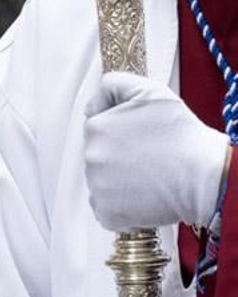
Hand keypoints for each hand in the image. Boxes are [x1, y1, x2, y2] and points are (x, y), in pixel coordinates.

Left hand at [83, 72, 229, 229]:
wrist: (205, 176)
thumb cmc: (182, 135)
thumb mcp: (150, 92)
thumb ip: (116, 84)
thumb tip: (91, 105)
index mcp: (97, 128)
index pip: (99, 129)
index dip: (122, 133)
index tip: (142, 138)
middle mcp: (91, 157)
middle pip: (100, 156)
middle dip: (120, 156)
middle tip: (150, 158)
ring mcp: (97, 187)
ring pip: (102, 182)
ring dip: (120, 180)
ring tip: (150, 176)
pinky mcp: (107, 212)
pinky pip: (106, 208)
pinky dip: (121, 205)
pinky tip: (144, 196)